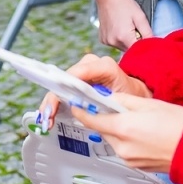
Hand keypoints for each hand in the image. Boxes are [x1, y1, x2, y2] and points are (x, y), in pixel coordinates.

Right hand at [33, 54, 151, 127]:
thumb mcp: (121, 101)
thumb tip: (83, 110)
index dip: (64, 86)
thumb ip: (104, 103)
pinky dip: (56, 104)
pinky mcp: (78, 79)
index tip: (56, 100)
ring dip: (52, 103)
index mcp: (104, 65)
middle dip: (54, 98)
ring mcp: (82, 70)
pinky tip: (50, 116)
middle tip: (49, 116)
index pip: (78, 73)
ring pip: (61, 85)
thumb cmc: (131, 96)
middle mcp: (90, 64)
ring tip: (47, 120)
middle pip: (65, 79)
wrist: (134, 94)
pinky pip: (63, 89)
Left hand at [63, 93, 182, 172]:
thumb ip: (123, 101)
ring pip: (114, 140)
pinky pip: (125, 150)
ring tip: (140, 122)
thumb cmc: (180, 124)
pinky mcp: (138, 167)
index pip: (90, 119)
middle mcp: (122, 147)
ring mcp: (129, 160)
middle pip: (102, 129)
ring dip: (119, 130)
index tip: (77, 102)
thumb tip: (107, 98)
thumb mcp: (149, 103)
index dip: (82, 110)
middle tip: (118, 108)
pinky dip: (130, 141)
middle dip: (106, 118)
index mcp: (122, 128)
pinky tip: (146, 135)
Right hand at [91, 0, 152, 51]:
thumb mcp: (140, 17)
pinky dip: (119, 39)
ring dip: (127, 41)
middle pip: (130, 50)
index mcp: (124, 37)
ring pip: (123, 48)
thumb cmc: (125, 3)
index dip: (144, 45)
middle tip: (136, 28)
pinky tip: (118, 27)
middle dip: (136, 43)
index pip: (138, 51)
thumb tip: (154, 45)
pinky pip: (115, 44)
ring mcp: (106, 41)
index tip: (146, 38)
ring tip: (126, 26)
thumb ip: (148, 33)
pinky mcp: (102, 39)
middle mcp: (113, 42)